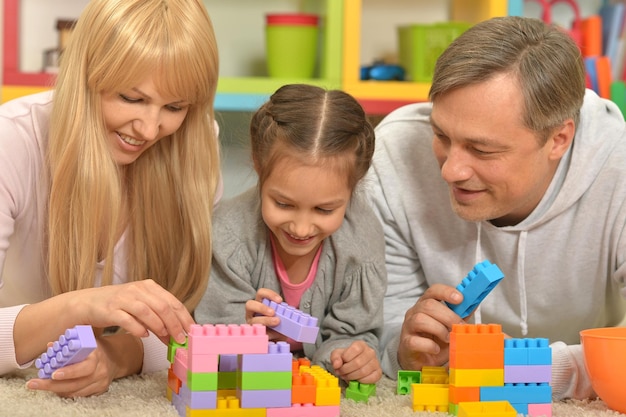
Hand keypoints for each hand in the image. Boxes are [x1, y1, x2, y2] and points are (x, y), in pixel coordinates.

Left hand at [26, 337, 116, 396]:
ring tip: (40, 384)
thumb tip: (50, 346)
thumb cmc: (95, 347)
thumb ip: (69, 343)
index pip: (84, 367)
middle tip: (34, 383)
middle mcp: (100, 371)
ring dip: (56, 389)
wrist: (115, 357)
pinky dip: (65, 392)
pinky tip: (56, 387)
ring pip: (75, 392)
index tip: (53, 373)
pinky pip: (79, 395)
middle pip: (76, 384)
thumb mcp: (85, 340)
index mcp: (97, 356)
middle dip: (52, 385)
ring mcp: (100, 383)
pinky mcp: (99, 391)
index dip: (69, 372)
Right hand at [70, 279, 193, 344]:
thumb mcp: (141, 306)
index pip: (172, 302)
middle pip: (163, 307)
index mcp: (149, 287)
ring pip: (147, 312)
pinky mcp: (110, 309)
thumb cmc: (119, 306)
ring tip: (165, 338)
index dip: (184, 317)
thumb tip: (176, 334)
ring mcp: (123, 298)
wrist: (88, 303)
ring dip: (159, 326)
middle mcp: (137, 290)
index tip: (191, 331)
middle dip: (175, 325)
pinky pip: (128, 320)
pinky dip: (138, 329)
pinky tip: (144, 336)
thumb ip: (158, 317)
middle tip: (180, 339)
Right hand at [245, 288, 284, 340]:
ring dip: (265, 320)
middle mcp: (252, 312)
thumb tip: (288, 312)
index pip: (261, 293)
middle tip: (273, 312)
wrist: (277, 337)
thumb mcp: (281, 315)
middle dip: (261, 307)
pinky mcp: (254, 334)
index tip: (280, 300)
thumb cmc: (278, 323)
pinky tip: (273, 333)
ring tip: (276, 322)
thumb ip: (283, 312)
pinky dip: (265, 332)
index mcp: (259, 303)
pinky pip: (256, 333)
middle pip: (250, 304)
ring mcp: (251, 323)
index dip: (269, 294)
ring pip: (253, 320)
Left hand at [330, 340, 381, 383]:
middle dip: (346, 370)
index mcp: (361, 344)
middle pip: (358, 363)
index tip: (339, 363)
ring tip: (346, 376)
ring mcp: (376, 362)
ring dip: (352, 376)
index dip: (345, 358)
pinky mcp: (378, 372)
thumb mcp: (338, 354)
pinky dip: (361, 381)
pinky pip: (371, 378)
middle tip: (341, 373)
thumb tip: (336, 364)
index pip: (354, 350)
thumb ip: (335, 357)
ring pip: (363, 372)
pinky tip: (356, 379)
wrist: (354, 362)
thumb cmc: (347, 358)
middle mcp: (370, 352)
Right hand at [397, 284, 464, 370]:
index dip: (446, 292)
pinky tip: (436, 349)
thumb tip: (474, 304)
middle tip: (459, 326)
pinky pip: (415, 341)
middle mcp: (414, 312)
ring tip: (447, 338)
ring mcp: (408, 327)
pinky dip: (430, 346)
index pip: (433, 291)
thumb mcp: (450, 327)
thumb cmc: (435, 341)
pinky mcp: (406, 343)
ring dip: (439, 330)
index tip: (460, 299)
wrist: (422, 362)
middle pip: (428, 305)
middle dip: (448, 316)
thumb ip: (460, 316)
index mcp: (425, 305)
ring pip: (420, 319)